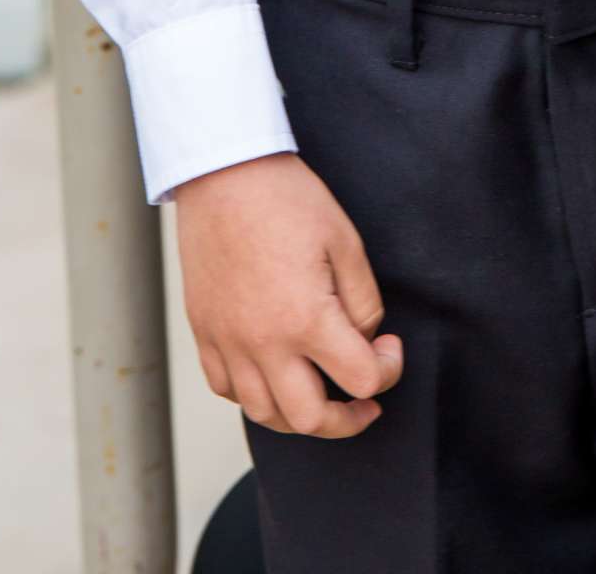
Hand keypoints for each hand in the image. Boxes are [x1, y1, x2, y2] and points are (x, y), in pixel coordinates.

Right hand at [173, 153, 403, 438]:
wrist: (224, 174)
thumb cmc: (286, 200)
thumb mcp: (346, 241)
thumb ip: (363, 300)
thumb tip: (365, 338)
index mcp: (307, 319)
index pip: (360, 381)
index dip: (387, 371)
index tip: (389, 349)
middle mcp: (264, 343)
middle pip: (310, 420)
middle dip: (347, 421)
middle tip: (364, 403)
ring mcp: (228, 343)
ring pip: (265, 414)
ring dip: (300, 416)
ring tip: (322, 395)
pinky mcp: (205, 333)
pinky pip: (227, 389)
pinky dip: (255, 395)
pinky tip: (275, 375)